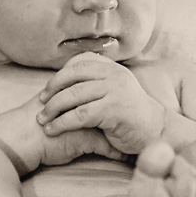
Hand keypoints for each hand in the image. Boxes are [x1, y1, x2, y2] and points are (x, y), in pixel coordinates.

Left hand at [38, 52, 164, 153]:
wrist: (156, 132)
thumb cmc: (130, 116)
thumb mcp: (114, 92)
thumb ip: (96, 84)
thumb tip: (66, 82)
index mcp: (112, 68)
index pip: (79, 64)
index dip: (59, 76)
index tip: (46, 91)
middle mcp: (114, 75)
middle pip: (72, 77)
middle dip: (52, 91)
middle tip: (39, 104)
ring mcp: (115, 90)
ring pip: (73, 96)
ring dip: (53, 109)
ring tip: (42, 120)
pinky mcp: (114, 109)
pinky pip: (80, 115)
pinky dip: (62, 123)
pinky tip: (52, 131)